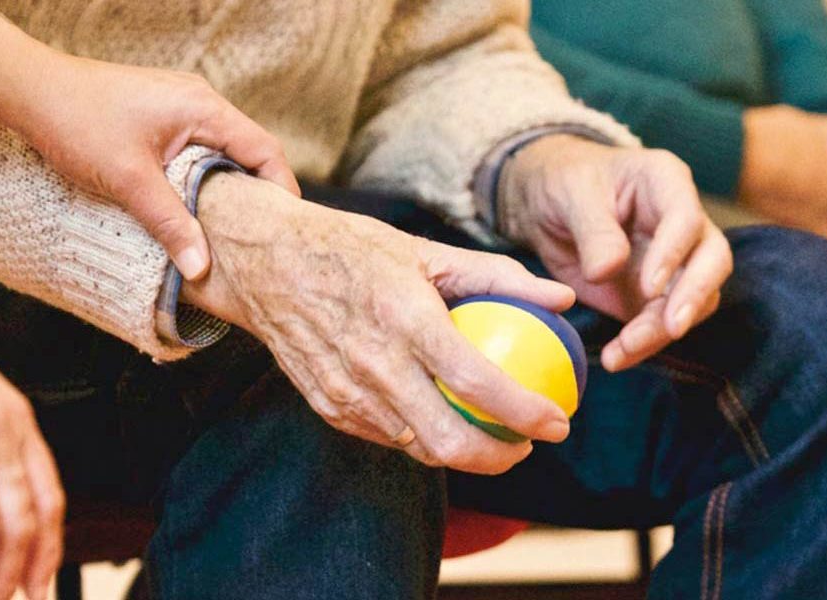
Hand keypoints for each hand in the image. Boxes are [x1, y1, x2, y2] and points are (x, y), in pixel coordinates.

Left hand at [0, 51, 300, 280]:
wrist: (31, 91)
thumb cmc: (78, 123)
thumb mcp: (129, 181)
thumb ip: (170, 224)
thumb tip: (201, 268)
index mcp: (204, 108)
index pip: (265, 150)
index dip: (281, 191)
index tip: (284, 231)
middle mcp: (199, 102)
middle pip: (247, 152)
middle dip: (255, 196)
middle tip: (258, 241)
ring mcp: (178, 106)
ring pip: (219, 153)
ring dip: (224, 189)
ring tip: (226, 233)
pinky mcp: (159, 115)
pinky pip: (195, 149)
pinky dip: (199, 178)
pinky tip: (189, 208)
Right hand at [183, 174, 576, 474]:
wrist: (264, 263)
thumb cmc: (351, 249)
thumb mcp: (425, 250)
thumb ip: (497, 276)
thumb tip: (562, 298)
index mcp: (405, 318)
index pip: (477, 382)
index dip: (526, 412)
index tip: (558, 422)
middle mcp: (374, 364)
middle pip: (449, 441)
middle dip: (500, 457)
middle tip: (527, 444)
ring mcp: (347, 393)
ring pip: (419, 448)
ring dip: (464, 453)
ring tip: (493, 437)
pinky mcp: (329, 407)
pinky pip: (388, 437)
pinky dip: (422, 437)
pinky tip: (443, 421)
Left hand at [497, 135, 731, 371]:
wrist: (546, 205)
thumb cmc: (564, 183)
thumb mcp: (570, 195)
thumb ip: (593, 231)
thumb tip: (607, 271)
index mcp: (665, 182)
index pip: (686, 218)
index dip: (673, 253)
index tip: (649, 286)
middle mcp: (682, 222)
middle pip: (712, 260)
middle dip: (694, 296)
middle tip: (671, 328)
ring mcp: (676, 261)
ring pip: (695, 300)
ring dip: (663, 330)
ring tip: (623, 350)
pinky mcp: (658, 295)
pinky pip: (663, 323)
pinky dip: (644, 344)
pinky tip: (616, 357)